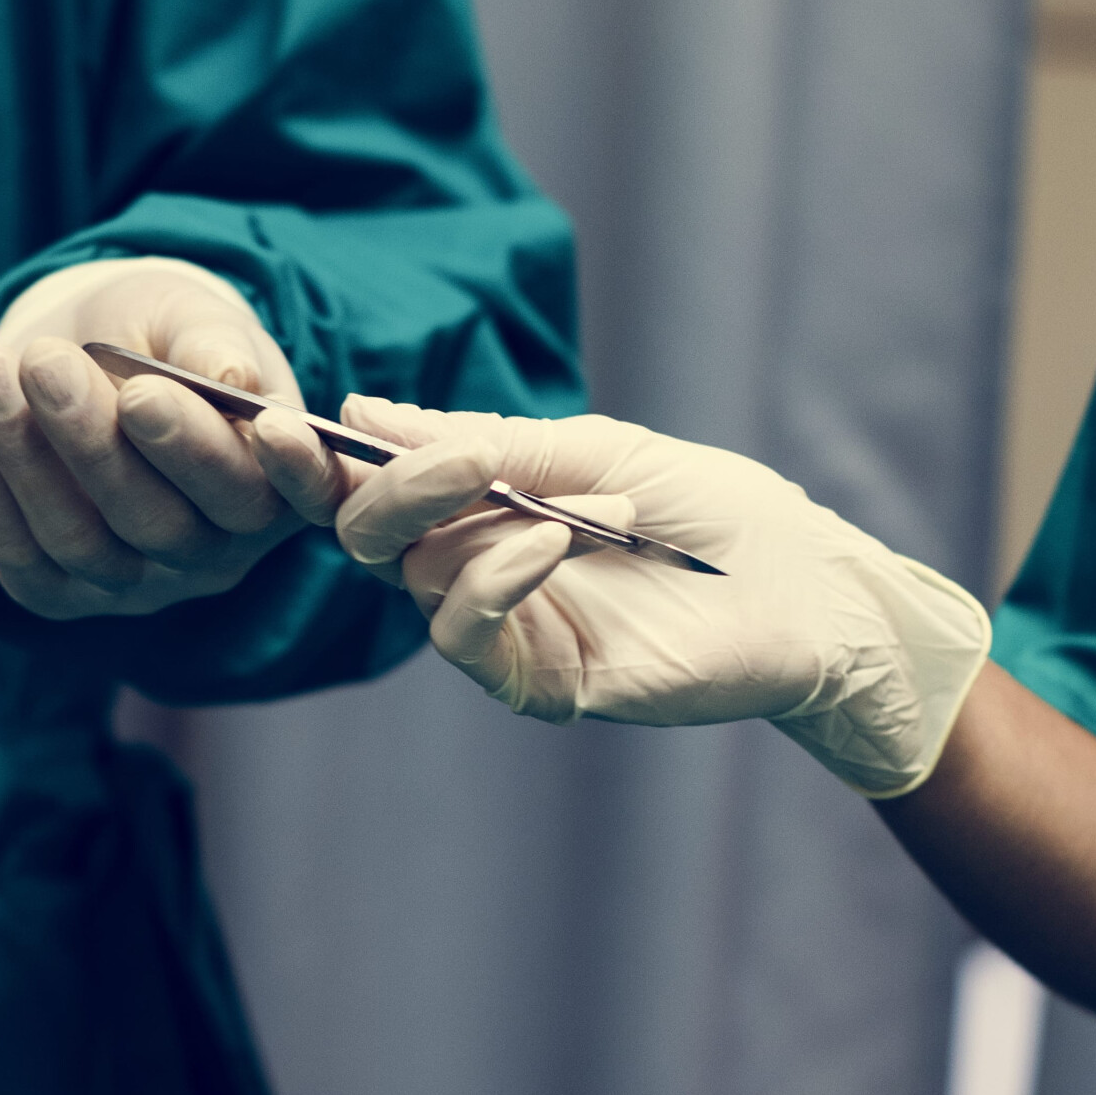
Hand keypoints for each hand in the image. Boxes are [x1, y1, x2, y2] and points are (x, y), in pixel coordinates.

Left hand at [0, 259, 347, 618]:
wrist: (89, 356)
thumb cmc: (162, 336)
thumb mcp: (191, 315)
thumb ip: (211, 342)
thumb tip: (231, 379)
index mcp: (281, 485)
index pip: (297, 496)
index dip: (296, 472)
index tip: (268, 424)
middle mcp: (223, 551)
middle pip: (170, 524)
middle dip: (99, 440)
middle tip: (48, 362)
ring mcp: (146, 584)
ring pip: (87, 546)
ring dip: (27, 456)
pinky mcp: (67, 594)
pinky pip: (25, 560)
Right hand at [330, 398, 992, 795]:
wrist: (810, 591)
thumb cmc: (718, 512)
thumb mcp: (598, 452)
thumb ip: (487, 442)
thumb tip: (367, 412)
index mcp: (487, 505)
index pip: (379, 487)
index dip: (323, 461)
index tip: (284, 424)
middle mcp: (482, 567)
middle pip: (370, 538)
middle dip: (382, 490)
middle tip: (437, 456)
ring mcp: (510, 628)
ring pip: (411, 582)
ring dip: (454, 518)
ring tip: (534, 491)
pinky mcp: (542, 681)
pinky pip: (470, 638)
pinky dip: (492, 579)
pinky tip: (547, 540)